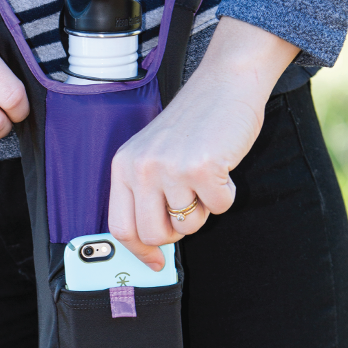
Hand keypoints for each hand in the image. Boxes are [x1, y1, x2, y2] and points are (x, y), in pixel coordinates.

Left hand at [108, 17, 299, 269]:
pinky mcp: (201, 167)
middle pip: (152, 234)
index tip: (156, 262)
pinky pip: (219, 208)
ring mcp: (169, 168)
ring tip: (203, 177)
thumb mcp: (153, 155)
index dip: (140, 250)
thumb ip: (145, 194)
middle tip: (189, 207)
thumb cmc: (191, 125)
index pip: (120, 226)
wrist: (223, 85)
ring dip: (203, 209)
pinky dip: (226, 194)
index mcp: (123, 166)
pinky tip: (221, 167)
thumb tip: (151, 249)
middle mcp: (140, 168)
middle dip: (176, 232)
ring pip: (188, 225)